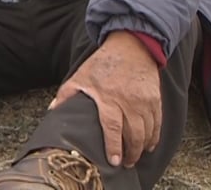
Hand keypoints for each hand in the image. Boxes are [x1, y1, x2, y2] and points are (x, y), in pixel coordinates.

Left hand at [49, 30, 160, 167]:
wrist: (130, 48)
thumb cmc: (102, 64)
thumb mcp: (80, 76)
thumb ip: (66, 94)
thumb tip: (53, 110)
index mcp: (108, 98)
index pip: (112, 127)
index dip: (113, 146)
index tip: (114, 161)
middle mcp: (128, 102)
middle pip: (133, 134)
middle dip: (131, 153)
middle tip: (126, 164)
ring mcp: (144, 101)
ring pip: (147, 132)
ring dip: (142, 147)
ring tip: (135, 157)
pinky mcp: (155, 100)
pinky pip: (157, 123)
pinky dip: (154, 137)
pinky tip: (149, 145)